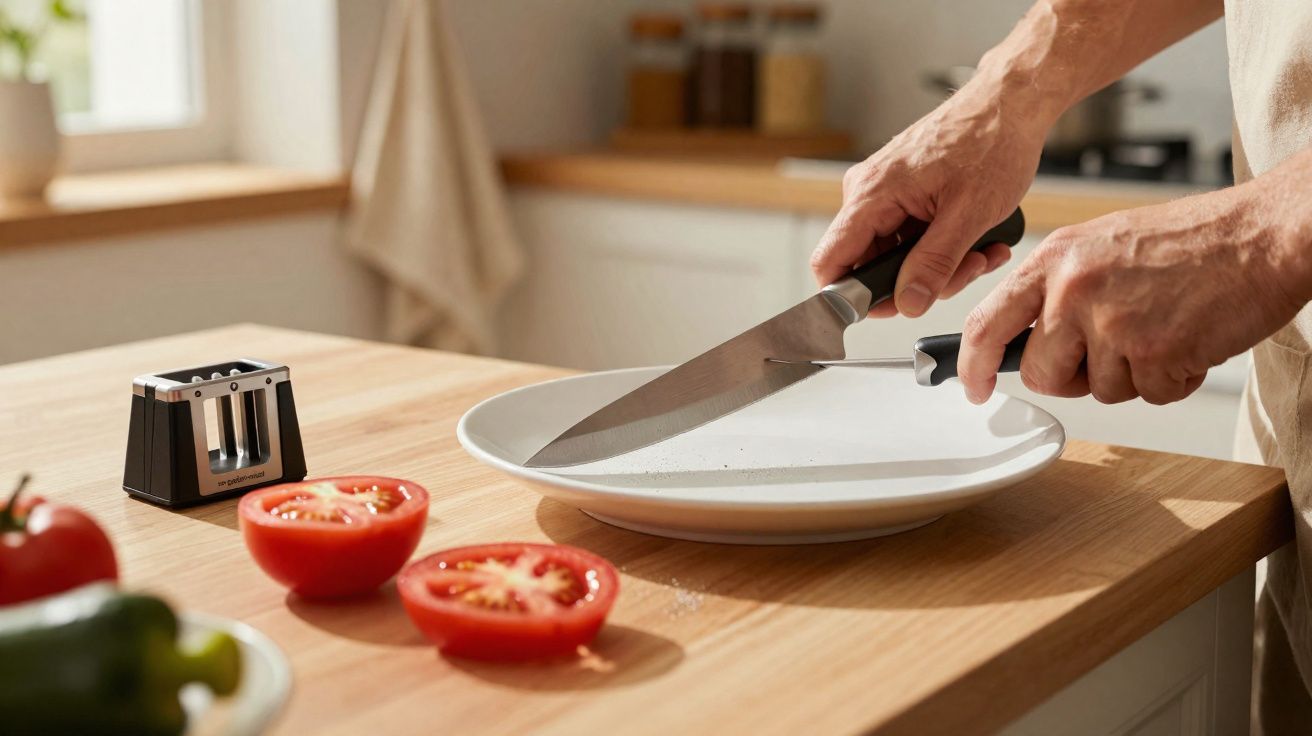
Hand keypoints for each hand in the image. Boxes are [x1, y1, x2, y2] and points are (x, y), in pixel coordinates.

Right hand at [810, 77, 1048, 316]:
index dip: (849, 296)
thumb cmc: (992, 141)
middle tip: (962, 273)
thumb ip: (935, 264)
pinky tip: (977, 241)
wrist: (1010, 103)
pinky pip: (910, 237)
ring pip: (896, 255)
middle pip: (869, 265)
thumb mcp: (969, 215)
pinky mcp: (903, 193)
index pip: (830, 261)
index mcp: (872, 193)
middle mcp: (868, 192)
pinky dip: (943, 247)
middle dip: (917, 281)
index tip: (888, 308)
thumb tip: (908, 303)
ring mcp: (885, 192)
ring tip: (981, 253)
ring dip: (939, 266)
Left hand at [958, 170, 1311, 405]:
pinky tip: (1189, 338)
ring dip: (1134, 374)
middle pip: (1041, 373)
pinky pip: (1148, 395)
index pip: (985, 322)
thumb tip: (1021, 339)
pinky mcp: (1154, 352)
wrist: (1265, 233)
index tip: (973, 385)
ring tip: (1164, 325)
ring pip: (1099, 390)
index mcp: (1055, 258)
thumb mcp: (1101, 246)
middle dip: (1073, 377)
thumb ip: (1056, 289)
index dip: (972, 363)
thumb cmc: (1192, 240)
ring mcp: (1112, 322)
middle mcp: (1074, 289)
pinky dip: (1173, 379)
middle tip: (1116, 349)